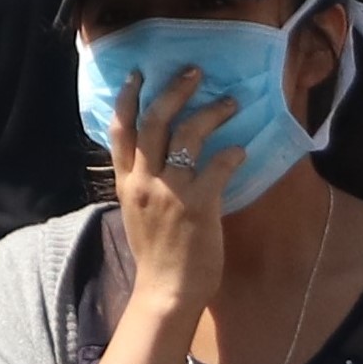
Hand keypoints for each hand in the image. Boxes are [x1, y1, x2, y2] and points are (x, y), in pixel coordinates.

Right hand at [110, 67, 240, 321]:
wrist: (166, 292)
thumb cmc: (157, 256)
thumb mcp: (138, 214)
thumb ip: (144, 184)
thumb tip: (158, 159)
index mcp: (127, 183)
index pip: (120, 131)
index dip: (128, 98)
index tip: (138, 75)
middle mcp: (144, 181)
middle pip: (154, 121)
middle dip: (174, 90)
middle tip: (195, 71)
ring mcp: (170, 192)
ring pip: (187, 135)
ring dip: (211, 112)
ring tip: (230, 103)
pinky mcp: (198, 205)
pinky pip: (218, 165)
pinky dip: (231, 153)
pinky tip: (241, 149)